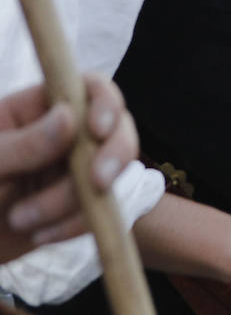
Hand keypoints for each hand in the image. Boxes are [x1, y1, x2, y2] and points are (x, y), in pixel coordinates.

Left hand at [0, 75, 137, 262]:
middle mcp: (64, 134)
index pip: (89, 88)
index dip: (105, 103)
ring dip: (74, 202)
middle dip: (112, 156)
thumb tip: (69, 117)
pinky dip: (75, 225)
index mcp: (37, 109)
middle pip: (118, 129)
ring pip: (109, 174)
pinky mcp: (77, 205)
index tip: (97, 131)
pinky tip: (40, 235)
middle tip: (97, 183)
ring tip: (21, 220)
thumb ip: (22, 144)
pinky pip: (99, 210)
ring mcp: (73, 170)